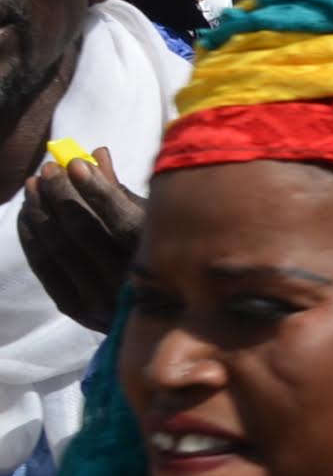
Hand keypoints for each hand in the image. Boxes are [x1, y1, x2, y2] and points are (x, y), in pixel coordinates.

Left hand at [17, 149, 143, 332]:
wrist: (163, 322)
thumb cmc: (161, 255)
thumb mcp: (154, 222)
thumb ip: (123, 191)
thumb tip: (96, 153)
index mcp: (158, 258)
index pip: (121, 220)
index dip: (95, 189)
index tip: (75, 162)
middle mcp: (129, 283)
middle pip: (82, 232)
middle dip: (60, 194)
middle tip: (47, 169)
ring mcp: (101, 299)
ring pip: (59, 248)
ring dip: (40, 212)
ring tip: (33, 184)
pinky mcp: (77, 309)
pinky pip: (45, 268)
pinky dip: (31, 238)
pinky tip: (26, 214)